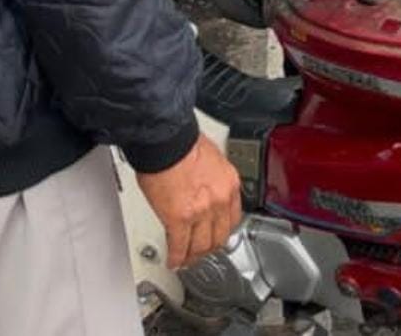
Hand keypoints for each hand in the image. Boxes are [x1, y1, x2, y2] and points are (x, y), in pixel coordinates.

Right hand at [137, 133, 241, 268]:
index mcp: (229, 183)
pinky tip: (173, 260)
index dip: (223, 230)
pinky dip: (176, 257)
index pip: (233, 218)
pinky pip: (180, 246)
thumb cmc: (184, 142)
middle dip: (209, 247)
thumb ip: (211, 178)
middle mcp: (219, 199)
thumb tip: (203, 186)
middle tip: (201, 251)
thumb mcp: (211, 158)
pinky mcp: (179, 219)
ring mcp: (201, 212)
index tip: (217, 234)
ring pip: (201, 246)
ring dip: (193, 255)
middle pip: (219, 236)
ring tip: (186, 259)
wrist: (167, 140)